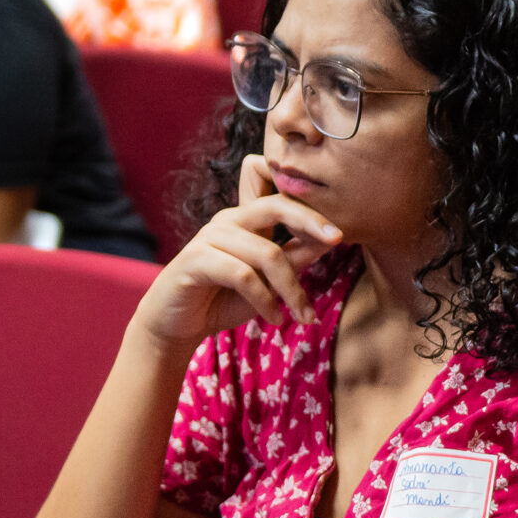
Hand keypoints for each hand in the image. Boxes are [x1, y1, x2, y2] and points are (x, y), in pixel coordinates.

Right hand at [133, 155, 344, 351]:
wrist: (178, 324)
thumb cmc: (226, 298)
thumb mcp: (269, 280)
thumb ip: (295, 257)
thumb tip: (330, 240)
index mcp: (247, 219)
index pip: (278, 193)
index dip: (307, 198)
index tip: (339, 226)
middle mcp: (229, 220)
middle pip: (276, 206)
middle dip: (311, 221)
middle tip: (338, 240)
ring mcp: (210, 237)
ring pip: (267, 253)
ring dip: (291, 289)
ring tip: (302, 316)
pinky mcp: (195, 260)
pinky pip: (243, 275)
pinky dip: (265, 300)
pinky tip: (274, 319)